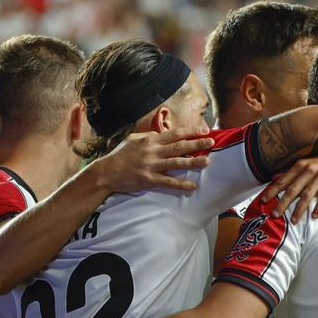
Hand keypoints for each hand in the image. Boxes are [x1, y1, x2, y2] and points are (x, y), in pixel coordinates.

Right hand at [94, 126, 214, 192]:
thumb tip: (161, 134)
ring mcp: (151, 166)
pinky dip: (181, 184)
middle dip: (197, 144)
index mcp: (150, 140)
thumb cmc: (120, 155)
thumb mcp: (133, 140)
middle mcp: (153, 151)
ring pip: (177, 163)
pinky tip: (192, 186)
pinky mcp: (149, 180)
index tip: (203, 131)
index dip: (190, 131)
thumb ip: (148, 137)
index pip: (175, 133)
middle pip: (179, 146)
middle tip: (211, 143)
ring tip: (207, 162)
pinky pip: (168, 182)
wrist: (106, 172)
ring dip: (193, 162)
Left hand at [260, 156, 317, 222]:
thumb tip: (274, 177)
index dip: (272, 190)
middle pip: (293, 189)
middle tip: (274, 215)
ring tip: (293, 221)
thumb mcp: (307, 163)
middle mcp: (309, 169)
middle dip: (282, 203)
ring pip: (307, 195)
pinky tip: (314, 217)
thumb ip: (291, 171)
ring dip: (299, 209)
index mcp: (301, 164)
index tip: (263, 200)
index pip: (283, 180)